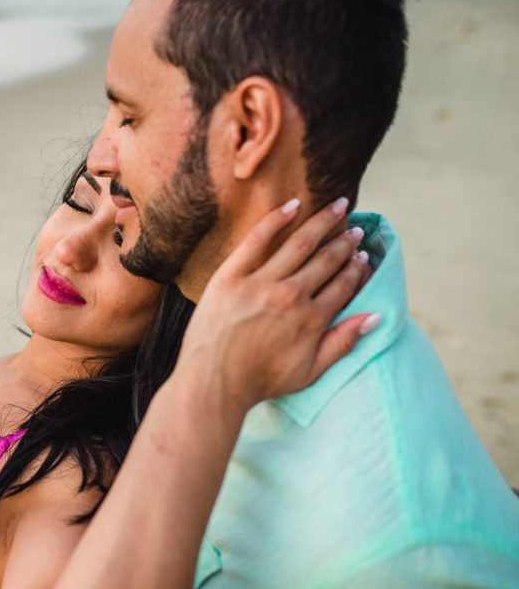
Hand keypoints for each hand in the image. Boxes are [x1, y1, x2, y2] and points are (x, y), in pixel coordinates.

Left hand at [176, 197, 376, 412]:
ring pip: (299, 244)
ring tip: (337, 207)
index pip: (343, 283)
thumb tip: (376, 316)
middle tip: (354, 228)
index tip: (362, 254)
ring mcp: (260, 283)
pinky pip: (256, 240)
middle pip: (325, 260)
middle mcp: (291, 295)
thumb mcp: (310, 372)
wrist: (213, 383)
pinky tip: (293, 205)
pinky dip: (276, 220)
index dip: (356, 267)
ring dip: (322, 223)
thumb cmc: (260, 382)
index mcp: (312, 318)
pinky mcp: (230, 276)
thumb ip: (343, 343)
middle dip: (344, 242)